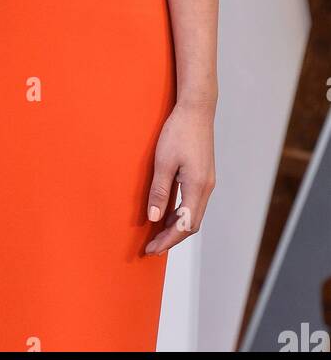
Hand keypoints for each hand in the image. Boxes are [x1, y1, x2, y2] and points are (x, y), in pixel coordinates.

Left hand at [144, 100, 215, 254]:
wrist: (196, 109)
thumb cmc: (178, 131)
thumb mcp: (163, 161)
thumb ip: (160, 191)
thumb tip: (154, 218)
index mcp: (197, 187)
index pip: (184, 226)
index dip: (168, 240)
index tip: (152, 249)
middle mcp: (206, 188)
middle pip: (191, 224)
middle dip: (172, 238)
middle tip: (152, 246)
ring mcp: (207, 182)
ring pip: (193, 214)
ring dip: (176, 226)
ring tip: (157, 233)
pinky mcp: (203, 175)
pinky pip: (193, 202)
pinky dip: (181, 213)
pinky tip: (167, 212)